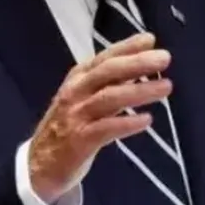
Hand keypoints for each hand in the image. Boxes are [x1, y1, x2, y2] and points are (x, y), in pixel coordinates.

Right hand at [27, 33, 171, 202]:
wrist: (39, 165)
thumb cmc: (68, 127)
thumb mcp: (85, 99)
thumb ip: (110, 84)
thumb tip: (143, 65)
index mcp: (78, 79)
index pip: (104, 58)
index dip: (127, 47)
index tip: (150, 39)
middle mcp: (75, 93)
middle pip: (108, 72)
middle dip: (137, 63)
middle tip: (164, 58)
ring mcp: (76, 116)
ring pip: (110, 98)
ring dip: (140, 91)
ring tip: (166, 87)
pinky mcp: (79, 141)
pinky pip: (106, 129)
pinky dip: (127, 124)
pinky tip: (146, 120)